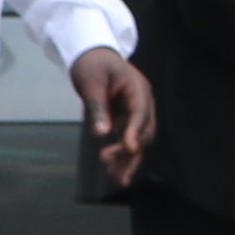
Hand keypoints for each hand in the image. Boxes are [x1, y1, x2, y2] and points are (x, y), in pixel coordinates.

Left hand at [74, 46, 154, 187]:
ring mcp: (137, 111)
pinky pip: (129, 139)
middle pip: (143, 130)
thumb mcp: (91, 84)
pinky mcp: (128, 118)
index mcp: (137, 88)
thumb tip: (101, 133)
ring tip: (117, 179)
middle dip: (129, 149)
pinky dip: (123, 154)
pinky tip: (113, 170)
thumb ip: (97, 108)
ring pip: (138, 139)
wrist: (92, 55)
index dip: (135, 130)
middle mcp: (142, 102)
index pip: (140, 113)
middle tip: (107, 160)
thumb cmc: (91, 65)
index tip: (129, 147)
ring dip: (128, 158)